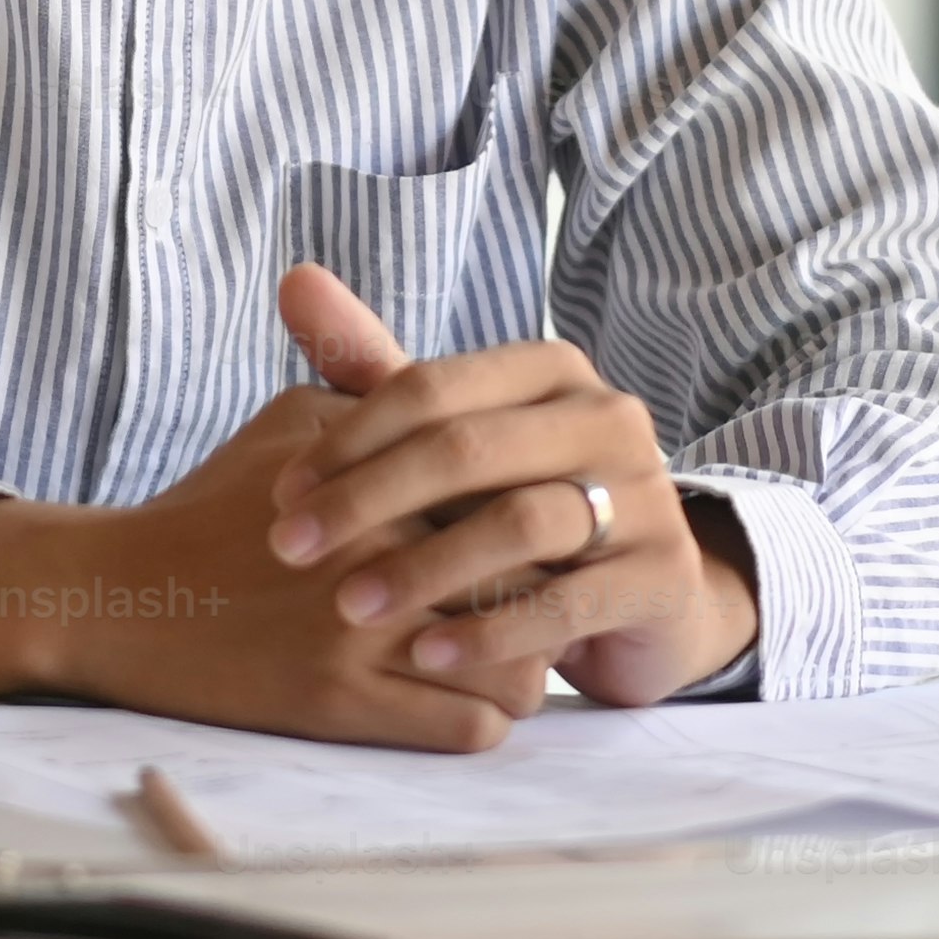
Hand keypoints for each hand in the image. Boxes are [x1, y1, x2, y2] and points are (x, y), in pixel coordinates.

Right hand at [0, 353, 518, 751]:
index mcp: (379, 478)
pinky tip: (462, 695)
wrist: (119, 594)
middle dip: (549, 594)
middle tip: (544, 603)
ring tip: (505, 656)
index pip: (513, 496)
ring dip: (522, 664)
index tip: (542, 537)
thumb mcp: (295, 421)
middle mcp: (376, 552)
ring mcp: (359, 634)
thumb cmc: (213, 503)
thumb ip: (384, 402)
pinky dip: (482, 716)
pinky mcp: (340, 705)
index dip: (543, 518)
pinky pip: (468, 726)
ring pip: (514, 664)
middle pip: (530, 580)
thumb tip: (477, 404)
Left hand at [266, 265, 758, 710]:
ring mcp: (645, 496)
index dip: (348, 438)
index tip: (279, 494)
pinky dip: (488, 631)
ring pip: (518, 522)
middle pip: (467, 448)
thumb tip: (293, 280)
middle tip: (288, 549)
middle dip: (366, 500)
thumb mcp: (454, 437)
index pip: (431, 387)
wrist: (645, 593)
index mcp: (551, 370)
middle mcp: (607, 418)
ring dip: (421, 569)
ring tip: (350, 608)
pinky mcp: (660, 577)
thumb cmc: (523, 502)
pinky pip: (564, 606)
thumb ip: (374, 367)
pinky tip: (424, 657)